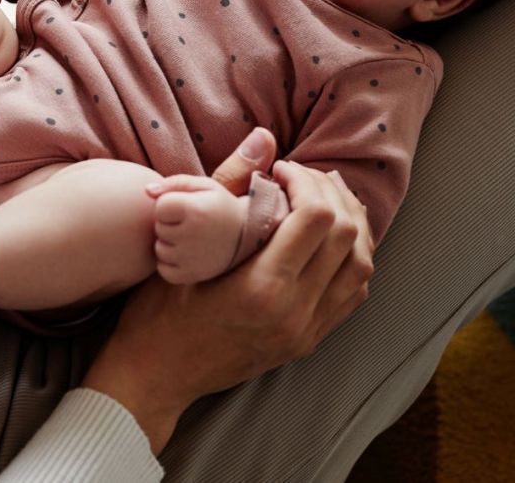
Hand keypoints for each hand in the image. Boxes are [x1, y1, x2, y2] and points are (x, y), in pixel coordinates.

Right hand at [82, 129, 373, 454]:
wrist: (154, 377)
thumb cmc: (157, 312)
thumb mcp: (182, 244)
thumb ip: (225, 186)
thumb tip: (262, 138)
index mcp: (263, 288)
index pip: (317, 218)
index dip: (306, 180)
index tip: (279, 170)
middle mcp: (295, 313)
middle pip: (347, 236)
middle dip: (330, 193)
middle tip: (300, 178)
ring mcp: (305, 332)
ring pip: (360, 266)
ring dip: (349, 224)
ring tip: (320, 199)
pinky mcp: (307, 342)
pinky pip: (352, 294)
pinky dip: (350, 257)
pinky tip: (328, 238)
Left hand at [147, 175, 244, 283]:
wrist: (248, 235)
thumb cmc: (220, 206)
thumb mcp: (203, 186)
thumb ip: (173, 183)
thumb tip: (146, 191)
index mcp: (195, 210)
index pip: (159, 206)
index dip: (169, 205)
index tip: (185, 207)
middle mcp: (192, 235)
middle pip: (158, 228)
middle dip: (169, 224)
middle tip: (190, 223)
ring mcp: (191, 258)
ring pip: (159, 250)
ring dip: (169, 244)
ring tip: (189, 238)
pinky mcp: (192, 275)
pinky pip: (164, 270)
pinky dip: (170, 263)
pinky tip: (186, 254)